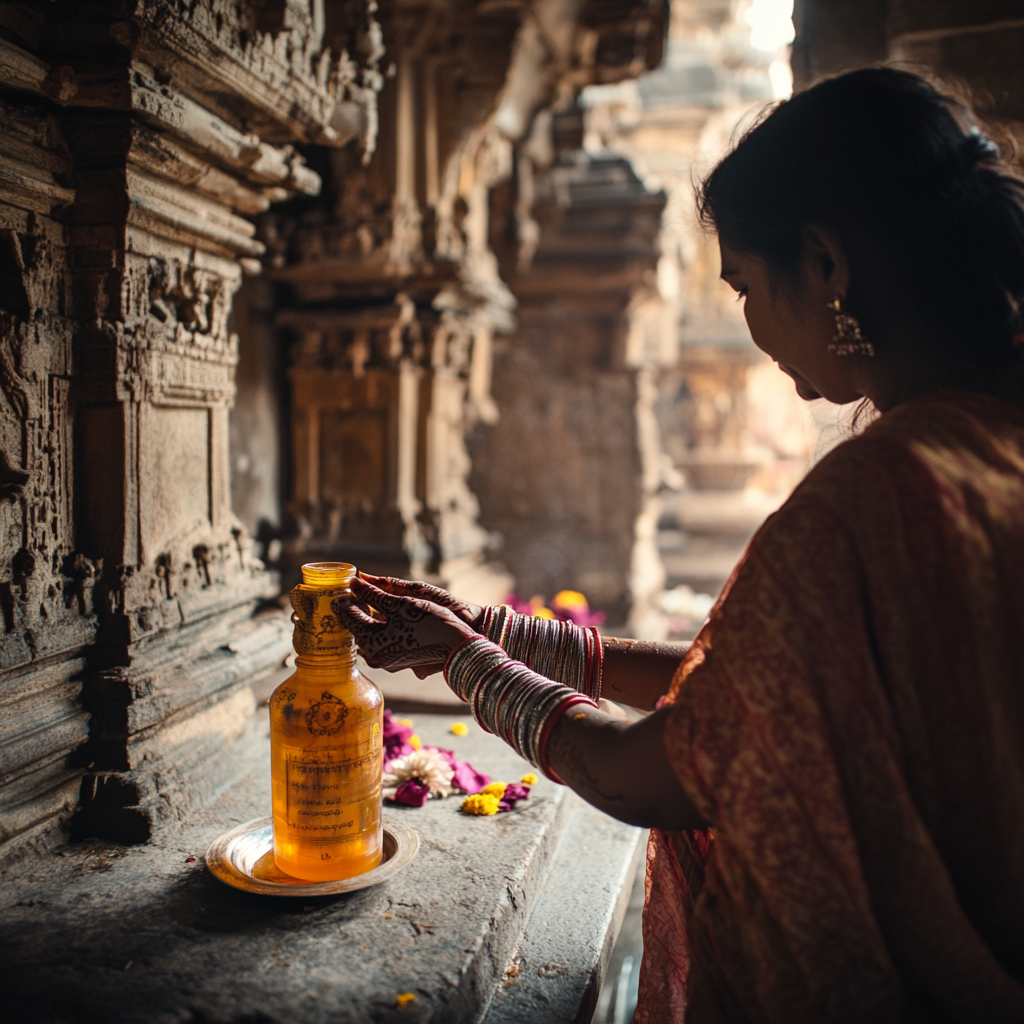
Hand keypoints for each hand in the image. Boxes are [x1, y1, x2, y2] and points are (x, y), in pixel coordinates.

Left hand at [333, 577, 477, 675]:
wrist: (458, 646)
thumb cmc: (429, 623)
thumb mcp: (400, 604)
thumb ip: (373, 594)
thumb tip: (355, 582)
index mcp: (370, 642)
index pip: (349, 617)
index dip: (346, 599)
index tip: (345, 586)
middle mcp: (375, 656)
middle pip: (358, 629)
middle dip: (356, 609)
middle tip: (356, 591)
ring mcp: (387, 661)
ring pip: (370, 636)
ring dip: (369, 618)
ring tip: (370, 600)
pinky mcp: (399, 660)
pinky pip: (383, 642)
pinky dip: (381, 628)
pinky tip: (387, 616)